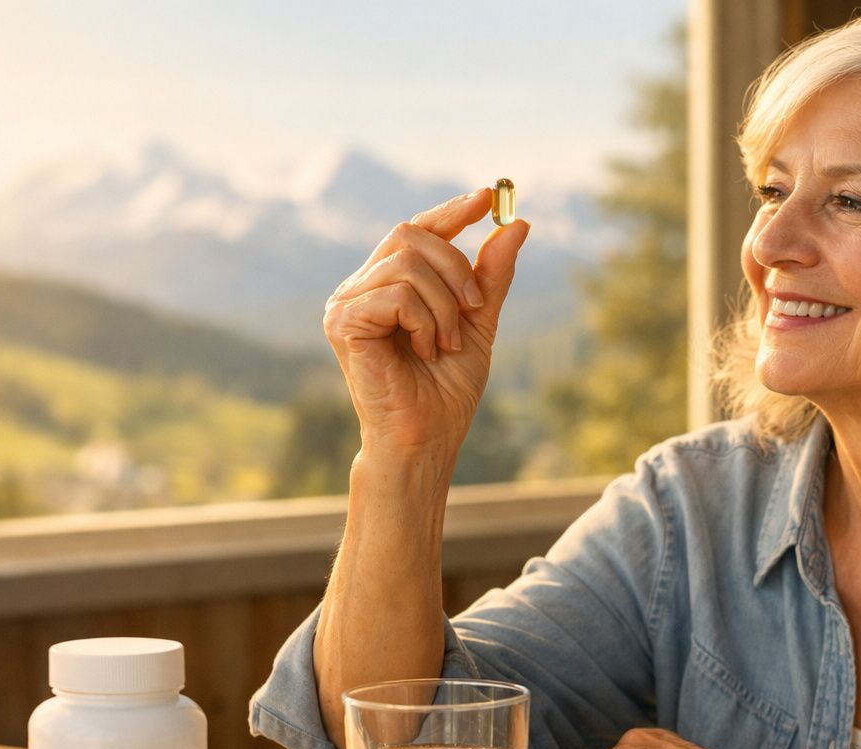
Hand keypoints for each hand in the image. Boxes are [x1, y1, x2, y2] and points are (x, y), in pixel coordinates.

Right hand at [322, 188, 530, 459]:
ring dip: (444, 305)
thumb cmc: (445, 391)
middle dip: (455, 267)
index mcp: (388, 285)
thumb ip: (491, 276)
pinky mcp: (341, 321)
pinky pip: (397, 293)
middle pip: (411, 234)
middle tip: (473, 308)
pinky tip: (424, 351)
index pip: (416, 230)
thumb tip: (519, 223)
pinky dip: (424, 321)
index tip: (490, 198)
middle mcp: (361, 287)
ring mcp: (346, 303)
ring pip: (408, 264)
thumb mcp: (478, 322)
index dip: (451, 211)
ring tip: (445, 344)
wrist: (427, 439)